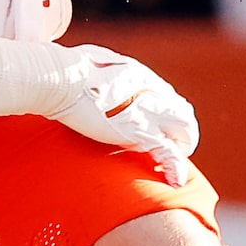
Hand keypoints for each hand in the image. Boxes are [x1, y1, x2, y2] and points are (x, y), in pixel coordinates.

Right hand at [0, 39, 199, 185]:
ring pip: (184, 131)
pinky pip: (170, 154)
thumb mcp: (87, 64)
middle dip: (180, 130)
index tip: (155, 125)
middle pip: (181, 111)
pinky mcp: (142, 133)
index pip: (164, 95)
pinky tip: (176, 181)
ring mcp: (150, 112)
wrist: (60, 79)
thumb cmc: (64, 70)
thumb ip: (95, 73)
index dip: (164, 113)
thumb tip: (78, 74)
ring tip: (173, 164)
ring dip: (182, 146)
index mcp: (138, 75)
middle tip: (171, 145)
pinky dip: (175, 168)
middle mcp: (151, 91)